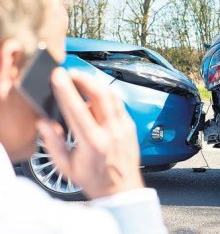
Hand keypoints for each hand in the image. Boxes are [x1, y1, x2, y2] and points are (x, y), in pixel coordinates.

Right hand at [37, 68, 143, 198]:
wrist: (122, 189)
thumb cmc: (95, 180)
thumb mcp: (67, 167)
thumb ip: (53, 144)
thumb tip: (44, 123)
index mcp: (93, 143)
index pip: (77, 109)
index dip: (66, 90)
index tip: (58, 76)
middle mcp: (111, 132)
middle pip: (100, 95)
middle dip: (84, 78)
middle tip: (71, 73)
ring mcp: (124, 128)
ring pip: (112, 96)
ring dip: (96, 83)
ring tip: (82, 80)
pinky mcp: (130, 126)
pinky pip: (119, 104)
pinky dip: (107, 95)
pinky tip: (97, 95)